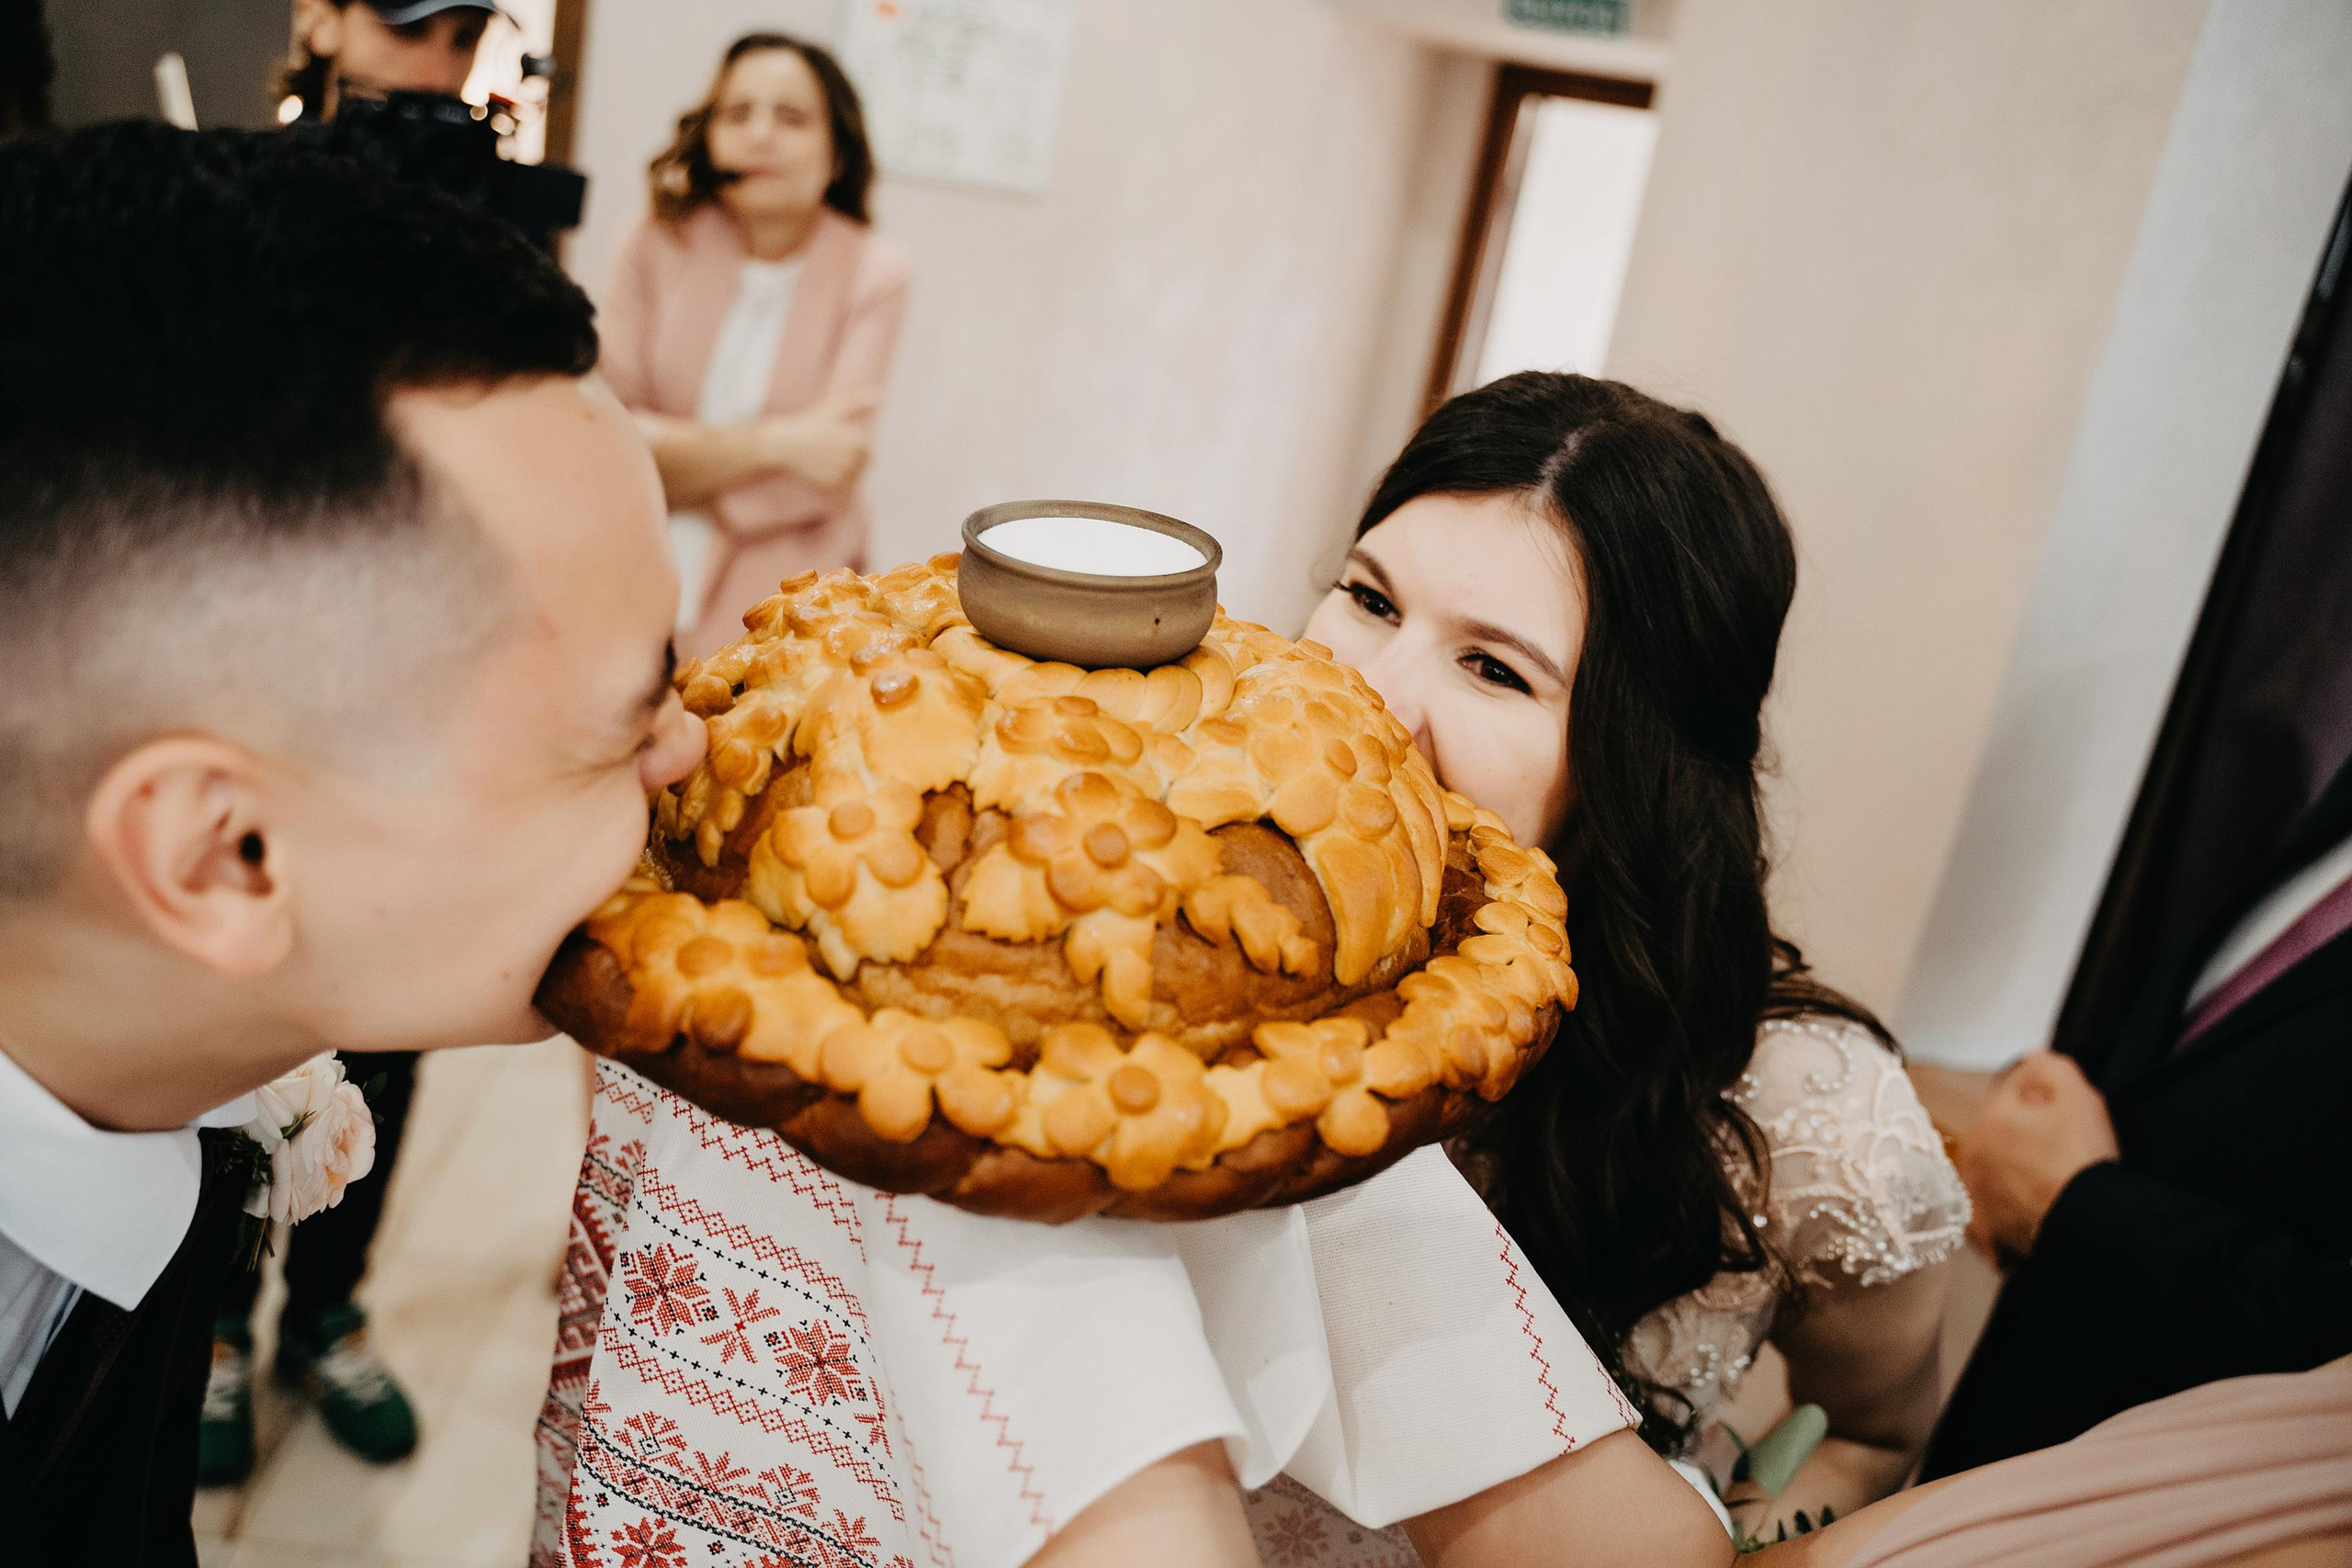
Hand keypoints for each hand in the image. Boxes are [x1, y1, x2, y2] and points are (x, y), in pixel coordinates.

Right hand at [760, 391, 876, 493]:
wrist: (784, 444)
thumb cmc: (809, 424)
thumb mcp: (834, 406)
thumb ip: (857, 401)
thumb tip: (879, 396)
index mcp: (859, 441)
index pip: (868, 454)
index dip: (855, 452)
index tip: (839, 447)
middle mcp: (854, 458)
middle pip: (862, 469)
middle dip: (851, 465)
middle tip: (829, 458)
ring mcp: (843, 474)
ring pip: (853, 482)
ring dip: (845, 479)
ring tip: (825, 468)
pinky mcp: (831, 487)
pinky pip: (844, 496)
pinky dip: (840, 495)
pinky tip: (827, 484)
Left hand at [1955, 1052, 2118, 1260]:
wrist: (2090, 1223)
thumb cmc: (2081, 1157)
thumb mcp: (2077, 1097)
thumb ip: (2051, 1068)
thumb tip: (2031, 1058)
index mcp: (1986, 1123)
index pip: (2012, 1100)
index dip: (2044, 1105)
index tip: (2068, 1121)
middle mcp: (1969, 1162)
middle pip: (2001, 1141)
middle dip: (2026, 1142)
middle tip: (2064, 1157)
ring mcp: (1973, 1201)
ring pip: (1994, 1178)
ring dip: (2015, 1178)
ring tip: (2052, 1188)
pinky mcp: (1985, 1237)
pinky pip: (1994, 1219)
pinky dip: (2010, 1215)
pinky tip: (2035, 1214)